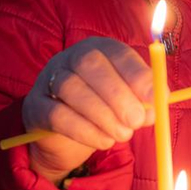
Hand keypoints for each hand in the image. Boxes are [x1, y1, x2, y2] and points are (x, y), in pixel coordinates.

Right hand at [23, 37, 154, 184]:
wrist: (64, 133)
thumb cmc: (104, 108)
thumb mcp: (127, 101)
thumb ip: (143, 102)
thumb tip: (155, 110)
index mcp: (100, 48)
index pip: (118, 52)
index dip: (138, 74)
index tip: (156, 99)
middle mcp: (72, 57)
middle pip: (90, 65)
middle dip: (118, 95)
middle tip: (136, 121)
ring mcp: (49, 78)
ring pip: (71, 88)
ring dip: (102, 115)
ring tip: (122, 135)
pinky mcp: (35, 105)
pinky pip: (57, 114)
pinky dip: (84, 130)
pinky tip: (103, 141)